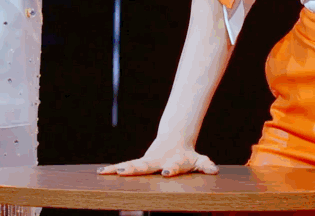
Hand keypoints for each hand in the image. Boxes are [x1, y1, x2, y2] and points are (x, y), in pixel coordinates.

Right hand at [97, 141, 217, 176]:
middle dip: (136, 169)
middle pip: (145, 166)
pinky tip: (100, 173)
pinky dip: (112, 170)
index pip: (172, 167)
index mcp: (172, 163)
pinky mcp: (138, 164)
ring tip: (108, 171)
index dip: (170, 170)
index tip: (166, 173)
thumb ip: (206, 164)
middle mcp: (157, 162)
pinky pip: (123, 168)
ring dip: (120, 168)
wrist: (174, 140)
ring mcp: (147, 162)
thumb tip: (215, 170)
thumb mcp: (198, 160)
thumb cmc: (187, 155)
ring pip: (132, 165)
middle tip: (123, 171)